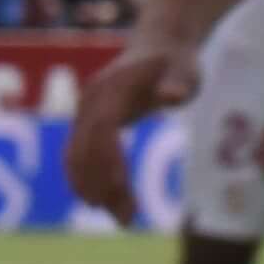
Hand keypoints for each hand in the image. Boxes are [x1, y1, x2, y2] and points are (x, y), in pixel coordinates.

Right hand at [62, 36, 198, 218]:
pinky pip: (77, 155)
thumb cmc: (177, 62)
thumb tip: (173, 96)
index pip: (104, 128)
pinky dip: (86, 180)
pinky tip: (106, 204)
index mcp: (114, 87)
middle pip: (86, 148)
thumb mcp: (187, 70)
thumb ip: (179, 83)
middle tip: (127, 219)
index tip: (121, 189)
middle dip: (101, 184)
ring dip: (92, 189)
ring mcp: (84, 111)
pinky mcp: (85, 122)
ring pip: (77, 157)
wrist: (159, 44)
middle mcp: (91, 100)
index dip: (108, 159)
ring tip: (123, 219)